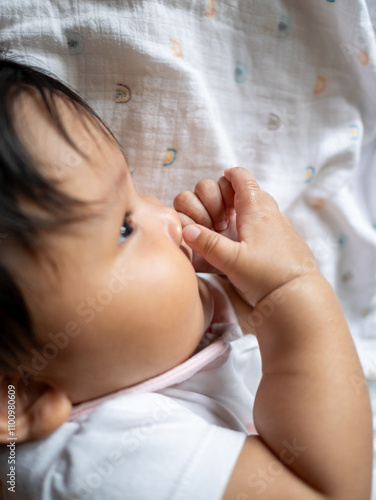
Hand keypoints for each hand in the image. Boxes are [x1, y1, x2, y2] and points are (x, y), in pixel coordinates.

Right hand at [181, 167, 317, 305]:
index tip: (219, 187)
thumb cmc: (267, 276)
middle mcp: (268, 213)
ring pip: (254, 206)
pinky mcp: (282, 241)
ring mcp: (277, 226)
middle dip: (227, 196)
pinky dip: (248, 224)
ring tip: (227, 231)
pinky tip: (242, 243)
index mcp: (256, 209)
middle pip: (245, 189)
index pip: (241, 177)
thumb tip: (187, 230)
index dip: (228, 176)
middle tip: (219, 219)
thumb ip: (208, 244)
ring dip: (238, 210)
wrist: (299, 297)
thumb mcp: (232, 261)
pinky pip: (263, 222)